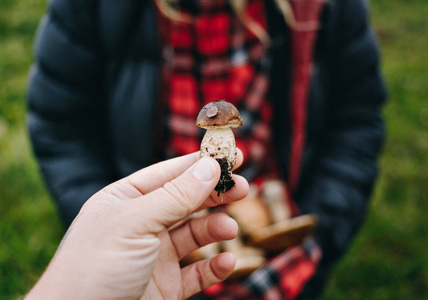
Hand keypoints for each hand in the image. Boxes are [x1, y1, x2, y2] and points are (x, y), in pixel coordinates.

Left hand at [26, 151, 248, 298]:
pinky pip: (196, 272)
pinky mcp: (164, 286)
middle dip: (215, 194)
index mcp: (125, 201)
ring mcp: (154, 256)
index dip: (200, 163)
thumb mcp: (135, 223)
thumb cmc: (94, 268)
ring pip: (194, 235)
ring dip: (216, 229)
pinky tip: (227, 262)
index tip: (231, 154)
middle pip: (186, 202)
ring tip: (229, 228)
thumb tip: (209, 166)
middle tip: (243, 187)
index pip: (169, 174)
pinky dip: (214, 267)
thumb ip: (175, 196)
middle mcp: (141, 225)